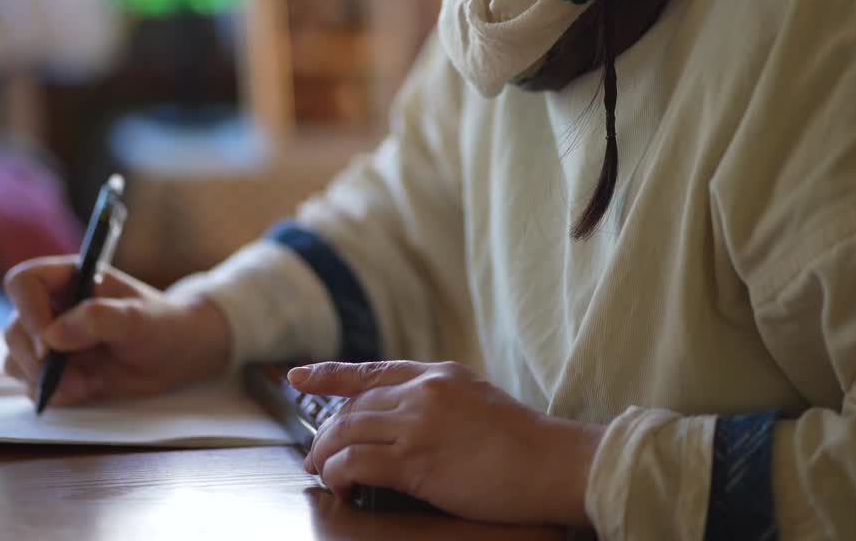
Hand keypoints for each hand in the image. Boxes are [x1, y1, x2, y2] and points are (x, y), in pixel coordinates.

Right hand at [2, 256, 231, 405]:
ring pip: (15, 359)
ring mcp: (51, 340)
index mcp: (69, 279)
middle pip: (14, 328)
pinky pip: (31, 385)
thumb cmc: (161, 324)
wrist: (177, 353)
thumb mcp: (138, 318)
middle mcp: (53, 307)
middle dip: (34, 356)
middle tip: (61, 372)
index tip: (49, 341)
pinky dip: (51, 392)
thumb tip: (53, 335)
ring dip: (41, 378)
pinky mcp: (56, 370)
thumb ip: (99, 319)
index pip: (24, 283)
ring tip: (82, 383)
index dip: (27, 310)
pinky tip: (83, 389)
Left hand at [289, 361, 604, 526]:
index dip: (329, 374)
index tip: (300, 377)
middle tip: (315, 453)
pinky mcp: (416, 461)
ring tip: (321, 472)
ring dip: (325, 455)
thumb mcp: (478, 401)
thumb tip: (406, 419)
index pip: (371, 370)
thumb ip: (439, 402)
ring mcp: (418, 424)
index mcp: (438, 375)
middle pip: (352, 405)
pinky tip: (341, 486)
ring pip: (346, 432)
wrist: (554, 462)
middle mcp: (423, 392)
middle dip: (325, 431)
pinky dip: (339, 475)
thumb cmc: (525, 443)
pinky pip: (356, 463)